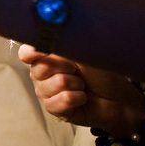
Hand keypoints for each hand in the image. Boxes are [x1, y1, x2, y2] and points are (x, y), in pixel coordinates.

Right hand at [19, 45, 144, 136]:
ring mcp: (47, 92)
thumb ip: (65, 46)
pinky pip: (58, 102)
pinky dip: (76, 99)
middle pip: (38, 69)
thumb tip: (52, 36)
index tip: (43, 50)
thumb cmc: (101, 75)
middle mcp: (42, 74)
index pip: (26, 53)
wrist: (118, 98)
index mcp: (46, 57)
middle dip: (63, 68)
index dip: (31, 52)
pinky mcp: (54, 109)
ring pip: (50, 86)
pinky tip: (81, 98)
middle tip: (76, 69)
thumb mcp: (85, 55)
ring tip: (82, 85)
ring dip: (74, 85)